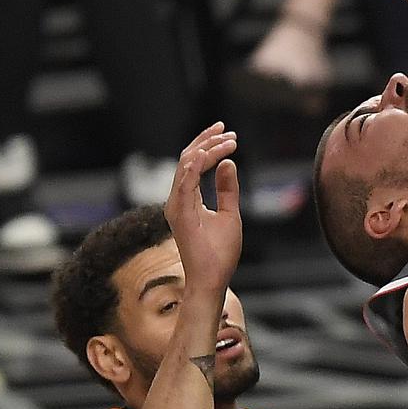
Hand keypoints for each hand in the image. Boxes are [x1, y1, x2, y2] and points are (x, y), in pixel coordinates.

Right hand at [163, 121, 241, 294]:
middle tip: (227, 130)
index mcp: (186, 199)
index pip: (193, 163)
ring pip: (186, 166)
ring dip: (207, 150)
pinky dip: (194, 167)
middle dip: (207, 141)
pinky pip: (184, 184)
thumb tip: (228, 163)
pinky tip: (206, 154)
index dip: (209, 146)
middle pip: (187, 159)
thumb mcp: (228, 213)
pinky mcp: (181, 214)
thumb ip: (227, 189)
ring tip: (227, 140)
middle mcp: (177, 200)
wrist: (212, 279)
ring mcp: (176, 206)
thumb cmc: (219, 252)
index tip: (230, 136)